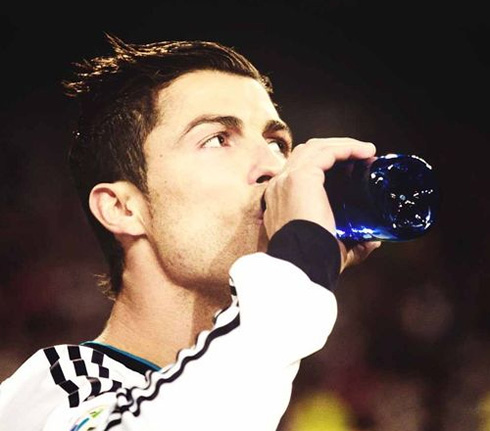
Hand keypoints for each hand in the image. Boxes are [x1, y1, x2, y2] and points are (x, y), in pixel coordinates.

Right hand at [262, 137, 380, 271]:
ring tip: (367, 151)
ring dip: (343, 145)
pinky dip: (347, 148)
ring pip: (315, 147)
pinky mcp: (301, 176)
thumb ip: (352, 243)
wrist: (303, 265)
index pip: (300, 169)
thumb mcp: (334, 247)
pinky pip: (326, 152)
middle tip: (361, 157)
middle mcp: (279, 186)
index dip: (327, 164)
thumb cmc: (315, 260)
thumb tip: (373, 241)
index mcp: (281, 200)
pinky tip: (365, 152)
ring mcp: (287, 179)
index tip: (353, 169)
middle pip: (306, 153)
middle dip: (335, 150)